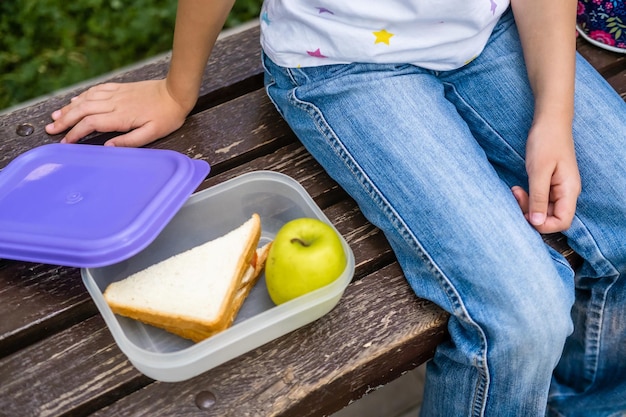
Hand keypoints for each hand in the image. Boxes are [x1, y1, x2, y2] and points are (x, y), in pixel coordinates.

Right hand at [45, 79, 190, 146]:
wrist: (176, 93)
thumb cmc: (167, 116)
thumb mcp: (152, 134)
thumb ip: (129, 142)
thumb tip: (107, 147)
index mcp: (120, 117)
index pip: (90, 125)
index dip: (75, 133)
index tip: (65, 143)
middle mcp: (114, 103)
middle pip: (82, 111)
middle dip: (64, 120)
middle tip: (51, 130)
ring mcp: (116, 94)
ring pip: (86, 99)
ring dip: (69, 108)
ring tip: (56, 116)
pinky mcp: (120, 88)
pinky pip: (96, 90)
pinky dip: (83, 95)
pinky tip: (76, 100)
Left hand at [511, 120, 580, 232]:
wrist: (549, 122)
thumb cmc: (546, 142)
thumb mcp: (539, 171)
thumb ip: (538, 197)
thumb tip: (537, 222)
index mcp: (569, 191)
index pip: (562, 222)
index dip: (543, 224)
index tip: (525, 214)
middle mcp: (566, 193)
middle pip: (550, 217)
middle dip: (531, 213)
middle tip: (516, 196)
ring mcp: (558, 189)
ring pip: (543, 209)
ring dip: (527, 205)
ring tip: (515, 190)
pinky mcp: (549, 183)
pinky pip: (539, 199)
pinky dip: (528, 197)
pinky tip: (518, 189)